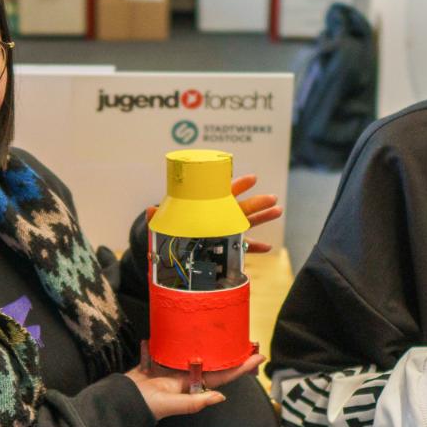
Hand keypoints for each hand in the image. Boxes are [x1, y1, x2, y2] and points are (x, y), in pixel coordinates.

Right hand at [125, 340, 263, 419]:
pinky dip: (179, 338)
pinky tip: (187, 326)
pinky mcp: (159, 359)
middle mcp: (186, 376)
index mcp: (193, 387)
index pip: (223, 376)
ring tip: (222, 330)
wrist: (121, 399)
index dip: (241, 367)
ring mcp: (173, 367)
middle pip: (213, 361)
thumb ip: (194, 402)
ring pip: (195, 351)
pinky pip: (173, 345)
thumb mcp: (171, 405)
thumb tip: (221, 397)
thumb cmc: (146, 404)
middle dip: (228, 351)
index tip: (259, 356)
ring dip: (208, 342)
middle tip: (245, 337)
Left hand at [146, 173, 282, 252]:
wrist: (173, 244)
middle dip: (257, 202)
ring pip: (248, 223)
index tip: (252, 178)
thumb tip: (149, 210)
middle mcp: (221, 216)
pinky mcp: (227, 247)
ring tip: (278, 211)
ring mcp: (226, 231)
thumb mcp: (165, 221)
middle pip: (242, 207)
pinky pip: (244, 247)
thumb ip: (157, 216)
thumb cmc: (173, 226)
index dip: (238, 185)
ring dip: (263, 218)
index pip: (224, 192)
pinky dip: (255, 248)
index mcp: (208, 205)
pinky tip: (267, 248)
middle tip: (272, 198)